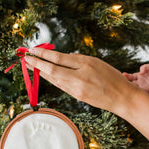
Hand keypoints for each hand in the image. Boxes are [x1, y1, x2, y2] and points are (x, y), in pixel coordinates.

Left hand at [24, 48, 142, 115]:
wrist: (122, 98)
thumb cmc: (113, 78)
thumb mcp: (97, 62)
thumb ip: (79, 60)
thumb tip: (62, 58)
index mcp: (85, 65)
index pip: (58, 59)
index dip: (43, 54)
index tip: (32, 50)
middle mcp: (79, 78)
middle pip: (52, 70)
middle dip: (37, 64)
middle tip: (26, 58)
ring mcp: (77, 89)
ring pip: (55, 79)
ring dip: (41, 72)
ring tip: (31, 66)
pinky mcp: (77, 96)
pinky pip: (61, 86)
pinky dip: (52, 79)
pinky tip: (45, 76)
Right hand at [123, 64, 148, 92]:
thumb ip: (144, 67)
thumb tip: (140, 72)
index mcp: (139, 76)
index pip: (130, 76)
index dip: (126, 76)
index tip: (123, 74)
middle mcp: (139, 82)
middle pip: (130, 83)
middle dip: (125, 83)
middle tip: (121, 82)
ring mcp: (143, 87)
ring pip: (134, 88)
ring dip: (129, 89)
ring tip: (125, 87)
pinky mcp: (147, 91)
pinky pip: (141, 92)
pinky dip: (136, 93)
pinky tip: (133, 92)